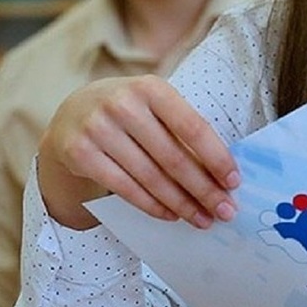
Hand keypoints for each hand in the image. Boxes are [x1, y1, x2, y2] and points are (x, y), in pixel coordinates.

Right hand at [37, 75, 238, 230]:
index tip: (233, 182)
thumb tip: (222, 173)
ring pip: (150, 177)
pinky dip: (152, 205)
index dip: (216, 158)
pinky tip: (170, 214)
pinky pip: (125, 188)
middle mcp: (123, 105)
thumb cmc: (129, 111)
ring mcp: (98, 129)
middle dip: (203, 189)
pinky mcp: (80, 154)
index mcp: (151, 88)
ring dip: (181, 203)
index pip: (193, 128)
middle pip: (173, 157)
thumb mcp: (155, 105)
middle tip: (224, 211)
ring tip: (201, 218)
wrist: (73, 113)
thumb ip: (183, 129)